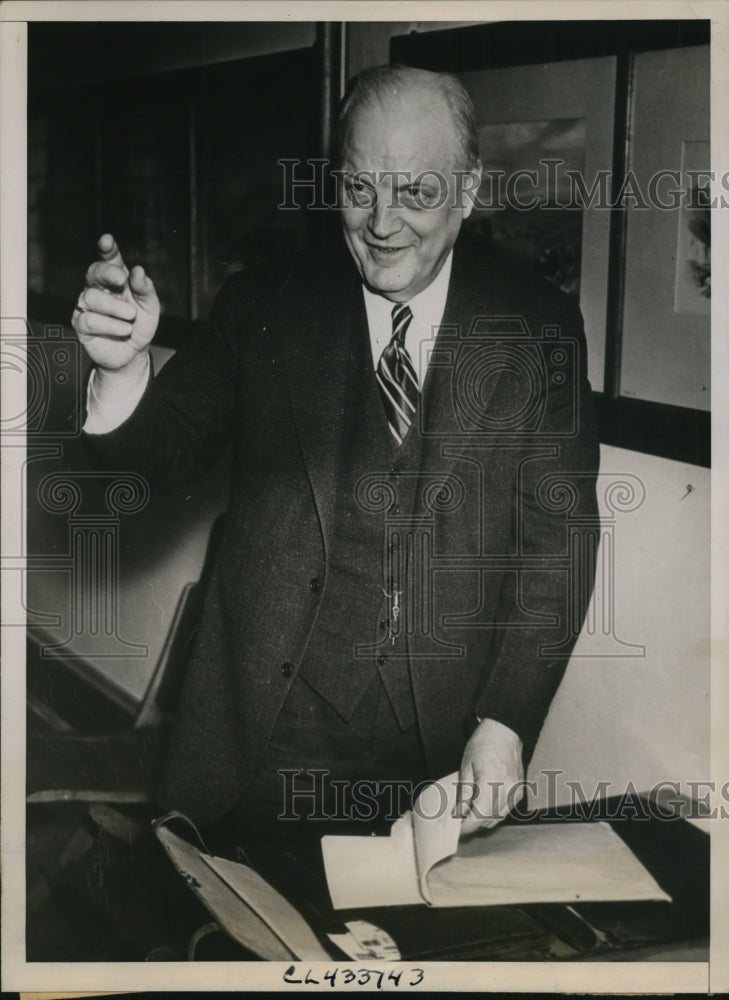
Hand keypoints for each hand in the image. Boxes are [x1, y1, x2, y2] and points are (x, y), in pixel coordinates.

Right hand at [72, 233, 159, 373]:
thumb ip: (145, 289)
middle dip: (107, 272)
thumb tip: (138, 271)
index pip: (109, 259)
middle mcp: (98, 288)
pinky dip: (109, 325)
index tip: (107, 240)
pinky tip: (124, 330)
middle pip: (93, 272)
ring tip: (131, 317)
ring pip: (91, 297)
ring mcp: (87, 305)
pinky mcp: (81, 323)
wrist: (133, 353)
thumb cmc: (140, 325)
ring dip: (114, 307)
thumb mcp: (150, 307)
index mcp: (116, 279)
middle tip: (122, 280)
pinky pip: (89, 319)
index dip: (107, 249)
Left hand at [456, 718, 524, 835]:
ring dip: (483, 821)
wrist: (505, 732)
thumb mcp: (466, 766)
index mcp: (490, 782)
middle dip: (473, 825)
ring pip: (498, 819)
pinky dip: (494, 813)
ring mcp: (515, 792)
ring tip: (469, 814)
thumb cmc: (483, 744)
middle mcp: (506, 790)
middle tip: (459, 822)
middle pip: (488, 820)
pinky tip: (483, 806)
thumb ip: (463, 793)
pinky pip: (505, 811)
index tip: (456, 829)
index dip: (466, 827)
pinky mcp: (519, 792)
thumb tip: (458, 813)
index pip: (478, 816)